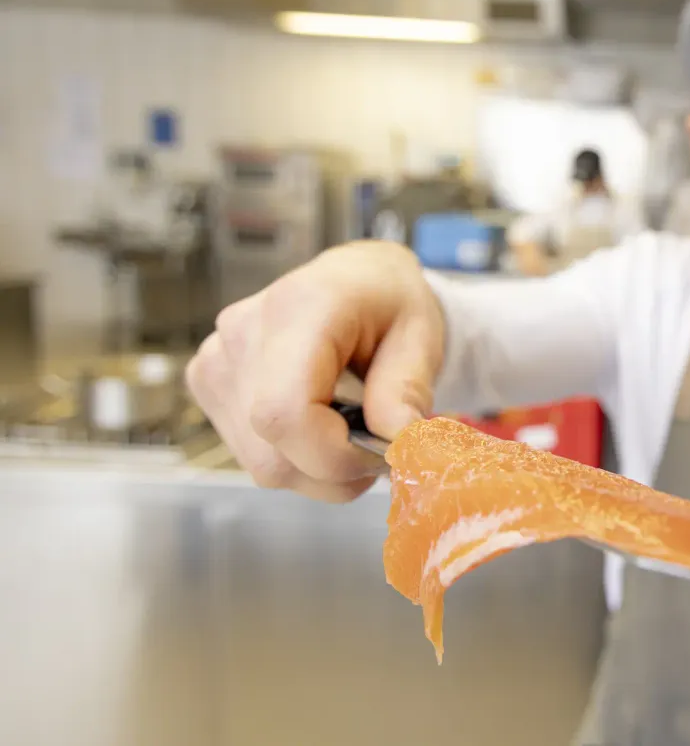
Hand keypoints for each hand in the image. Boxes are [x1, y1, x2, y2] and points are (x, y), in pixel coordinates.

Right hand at [186, 241, 443, 502]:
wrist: (356, 279)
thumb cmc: (390, 303)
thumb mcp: (421, 335)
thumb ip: (408, 391)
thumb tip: (401, 449)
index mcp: (300, 307)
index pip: (285, 414)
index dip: (336, 456)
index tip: (382, 449)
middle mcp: (242, 332)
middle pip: (272, 453)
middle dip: (338, 469)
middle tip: (379, 443)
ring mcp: (217, 359)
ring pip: (263, 466)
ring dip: (320, 469)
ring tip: (353, 429)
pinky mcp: (208, 382)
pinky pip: (252, 456)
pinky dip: (298, 459)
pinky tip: (322, 424)